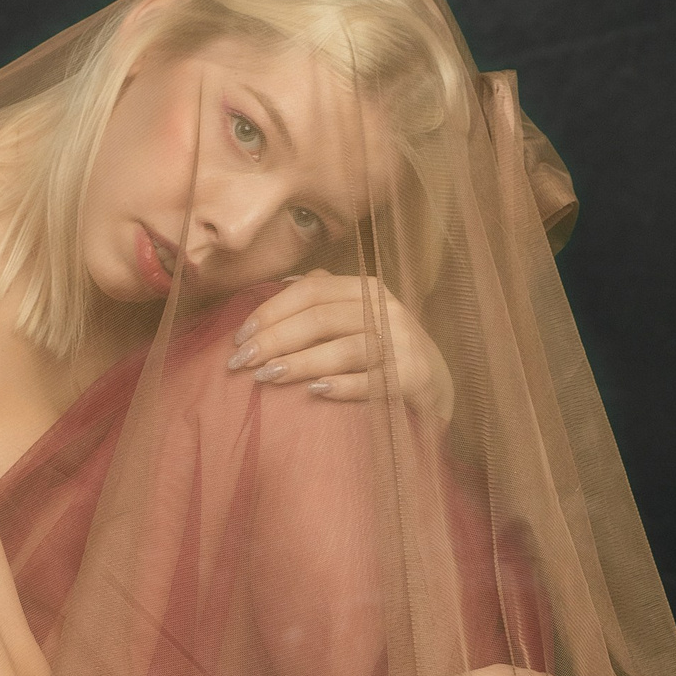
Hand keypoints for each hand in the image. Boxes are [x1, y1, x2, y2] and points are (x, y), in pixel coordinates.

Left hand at [227, 274, 453, 423]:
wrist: (436, 383)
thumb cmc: (384, 348)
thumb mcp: (360, 314)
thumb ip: (327, 297)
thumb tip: (283, 283)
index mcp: (367, 290)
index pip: (312, 291)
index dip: (272, 311)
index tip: (239, 336)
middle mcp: (387, 311)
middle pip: (322, 319)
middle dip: (276, 339)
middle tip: (241, 361)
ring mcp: (403, 344)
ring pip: (344, 349)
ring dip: (301, 362)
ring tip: (266, 377)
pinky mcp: (414, 377)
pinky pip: (374, 382)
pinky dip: (343, 387)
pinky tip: (315, 392)